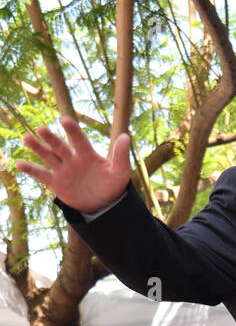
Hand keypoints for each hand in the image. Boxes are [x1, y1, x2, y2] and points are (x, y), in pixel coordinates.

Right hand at [16, 115, 130, 214]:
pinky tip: (19, 164)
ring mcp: (63, 170)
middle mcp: (72, 159)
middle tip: (41, 130)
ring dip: (37, 148)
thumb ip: (121, 156)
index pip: (79, 140)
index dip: (73, 131)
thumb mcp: (120, 173)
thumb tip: (125, 136)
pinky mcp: (56, 183)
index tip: (65, 120)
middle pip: (59, 146)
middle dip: (51, 138)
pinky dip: (31, 170)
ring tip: (27, 138)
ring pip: (48, 156)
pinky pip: (41, 175)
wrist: (104, 205)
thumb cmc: (112, 186)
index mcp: (87, 154)